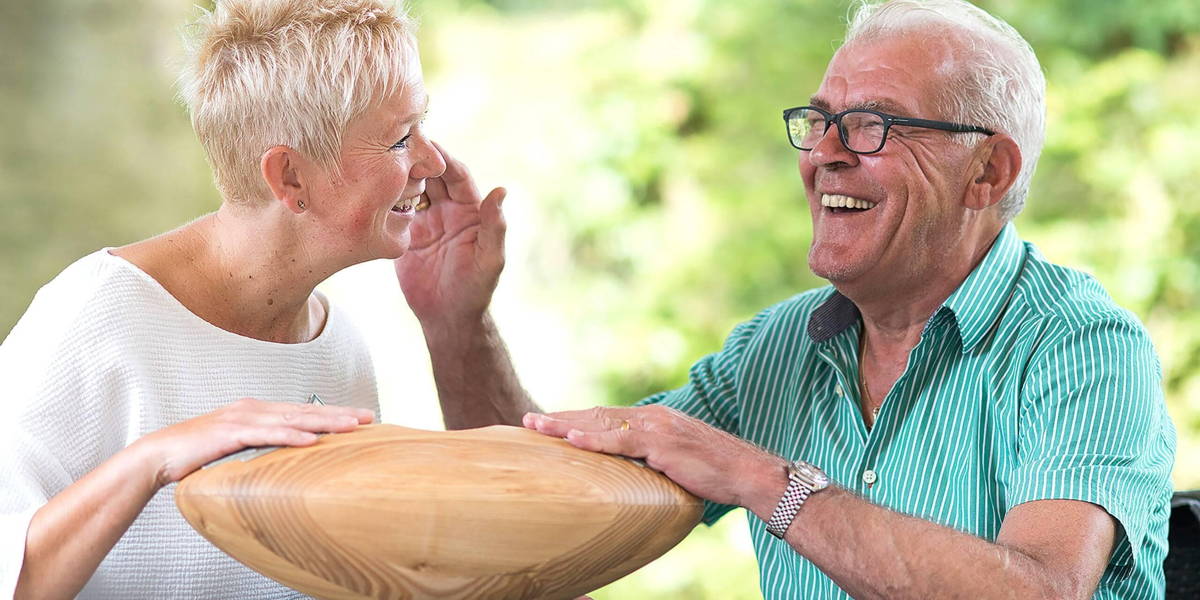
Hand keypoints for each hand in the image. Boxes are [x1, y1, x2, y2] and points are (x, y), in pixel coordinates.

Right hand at [136, 398, 374, 486]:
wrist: (159, 455)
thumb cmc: (199, 455)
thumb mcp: (238, 448)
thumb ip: (262, 448)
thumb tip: (290, 458)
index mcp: (258, 411)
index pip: (303, 412)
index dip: (334, 414)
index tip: (362, 418)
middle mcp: (254, 409)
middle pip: (305, 411)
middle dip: (339, 414)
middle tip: (370, 417)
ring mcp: (242, 419)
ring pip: (292, 419)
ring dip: (324, 423)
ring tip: (351, 427)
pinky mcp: (229, 433)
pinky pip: (265, 435)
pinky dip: (289, 437)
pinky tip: (311, 441)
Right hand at [395, 141, 506, 328]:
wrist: (448, 318)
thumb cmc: (476, 290)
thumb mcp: (490, 259)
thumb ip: (495, 226)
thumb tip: (501, 190)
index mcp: (470, 211)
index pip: (456, 175)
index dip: (443, 158)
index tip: (427, 143)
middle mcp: (447, 210)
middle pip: (431, 175)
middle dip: (416, 158)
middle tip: (395, 142)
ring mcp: (424, 221)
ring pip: (410, 189)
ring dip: (397, 174)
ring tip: (377, 159)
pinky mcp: (404, 235)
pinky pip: (392, 210)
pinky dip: (383, 198)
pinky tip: (368, 186)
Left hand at [522, 406, 782, 508]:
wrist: (747, 472)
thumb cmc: (716, 472)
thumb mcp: (678, 462)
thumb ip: (653, 461)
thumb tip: (632, 477)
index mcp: (654, 419)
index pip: (606, 417)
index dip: (576, 420)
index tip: (549, 424)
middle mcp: (652, 417)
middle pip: (596, 415)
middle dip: (560, 418)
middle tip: (527, 421)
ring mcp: (656, 428)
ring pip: (600, 423)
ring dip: (565, 425)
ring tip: (535, 426)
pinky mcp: (661, 444)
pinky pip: (621, 441)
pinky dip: (594, 439)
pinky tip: (571, 439)